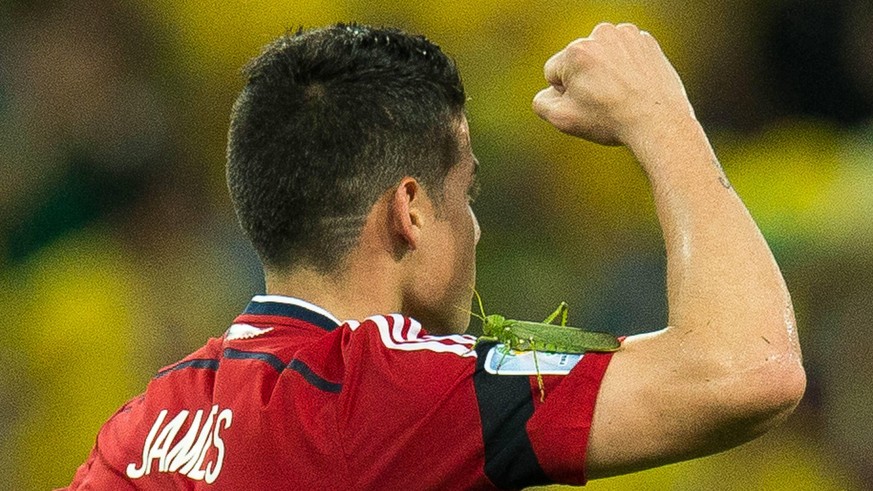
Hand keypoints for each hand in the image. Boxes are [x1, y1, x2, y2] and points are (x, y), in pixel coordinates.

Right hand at [532, 23, 693, 146]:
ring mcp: (626, 35)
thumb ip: (541, 103)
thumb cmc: (610, 120)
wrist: (658, 122)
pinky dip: (625, 67)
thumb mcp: (563, 119)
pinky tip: (634, 86)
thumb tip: (548, 91)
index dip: (564, 93)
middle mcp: (600, 34)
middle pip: (577, 61)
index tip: (585, 104)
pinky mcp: (645, 41)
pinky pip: (623, 53)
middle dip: (584, 78)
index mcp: (576, 51)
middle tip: (604, 101)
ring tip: (620, 93)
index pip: (553, 72)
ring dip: (604, 71)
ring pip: (601, 55)